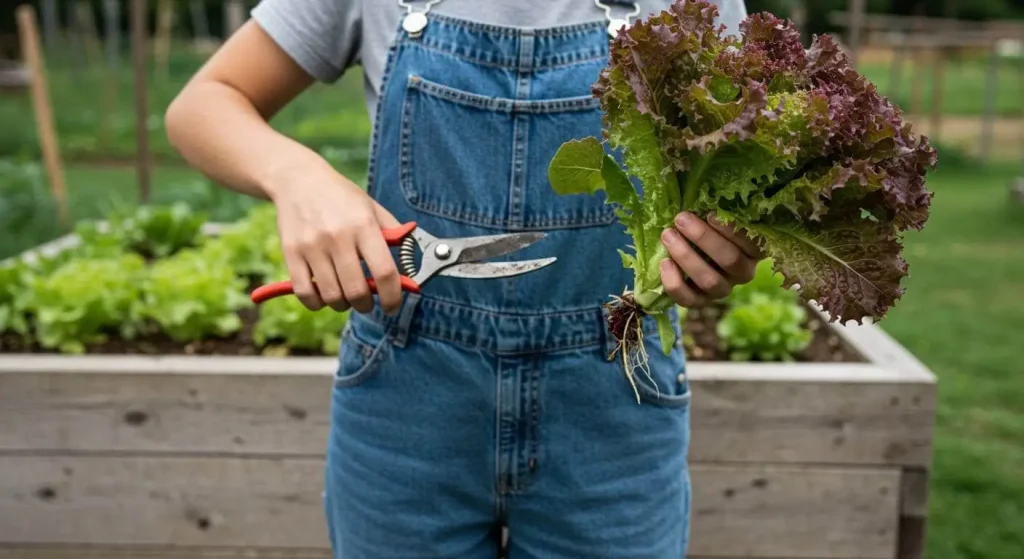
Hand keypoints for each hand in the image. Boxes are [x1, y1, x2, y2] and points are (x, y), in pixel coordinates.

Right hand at [270, 163, 402, 314]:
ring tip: (345, 297)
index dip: (392, 297)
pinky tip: (323, 296)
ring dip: (343, 305)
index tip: (392, 306)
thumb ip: (393, 234)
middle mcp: (339, 237)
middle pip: (357, 291)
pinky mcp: (291, 253)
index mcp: (364, 225)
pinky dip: (316, 303)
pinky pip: (305, 292)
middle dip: (366, 305)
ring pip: (332, 296)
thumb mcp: (372, 208)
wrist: (298, 180)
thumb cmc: (341, 197)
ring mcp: (312, 246)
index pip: (384, 272)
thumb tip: (412, 264)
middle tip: (366, 302)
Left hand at [659, 211, 762, 307]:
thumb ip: (718, 210)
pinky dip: (674, 282)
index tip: (710, 214)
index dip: (731, 230)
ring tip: (667, 235)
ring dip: (686, 256)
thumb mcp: (719, 218)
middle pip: (729, 260)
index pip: (751, 243)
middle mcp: (743, 273)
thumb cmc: (712, 228)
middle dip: (703, 238)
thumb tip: (701, 191)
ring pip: (709, 280)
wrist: (698, 256)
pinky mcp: (700, 301)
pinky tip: (664, 262)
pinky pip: (688, 299)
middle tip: (681, 218)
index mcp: (754, 250)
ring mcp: (722, 289)